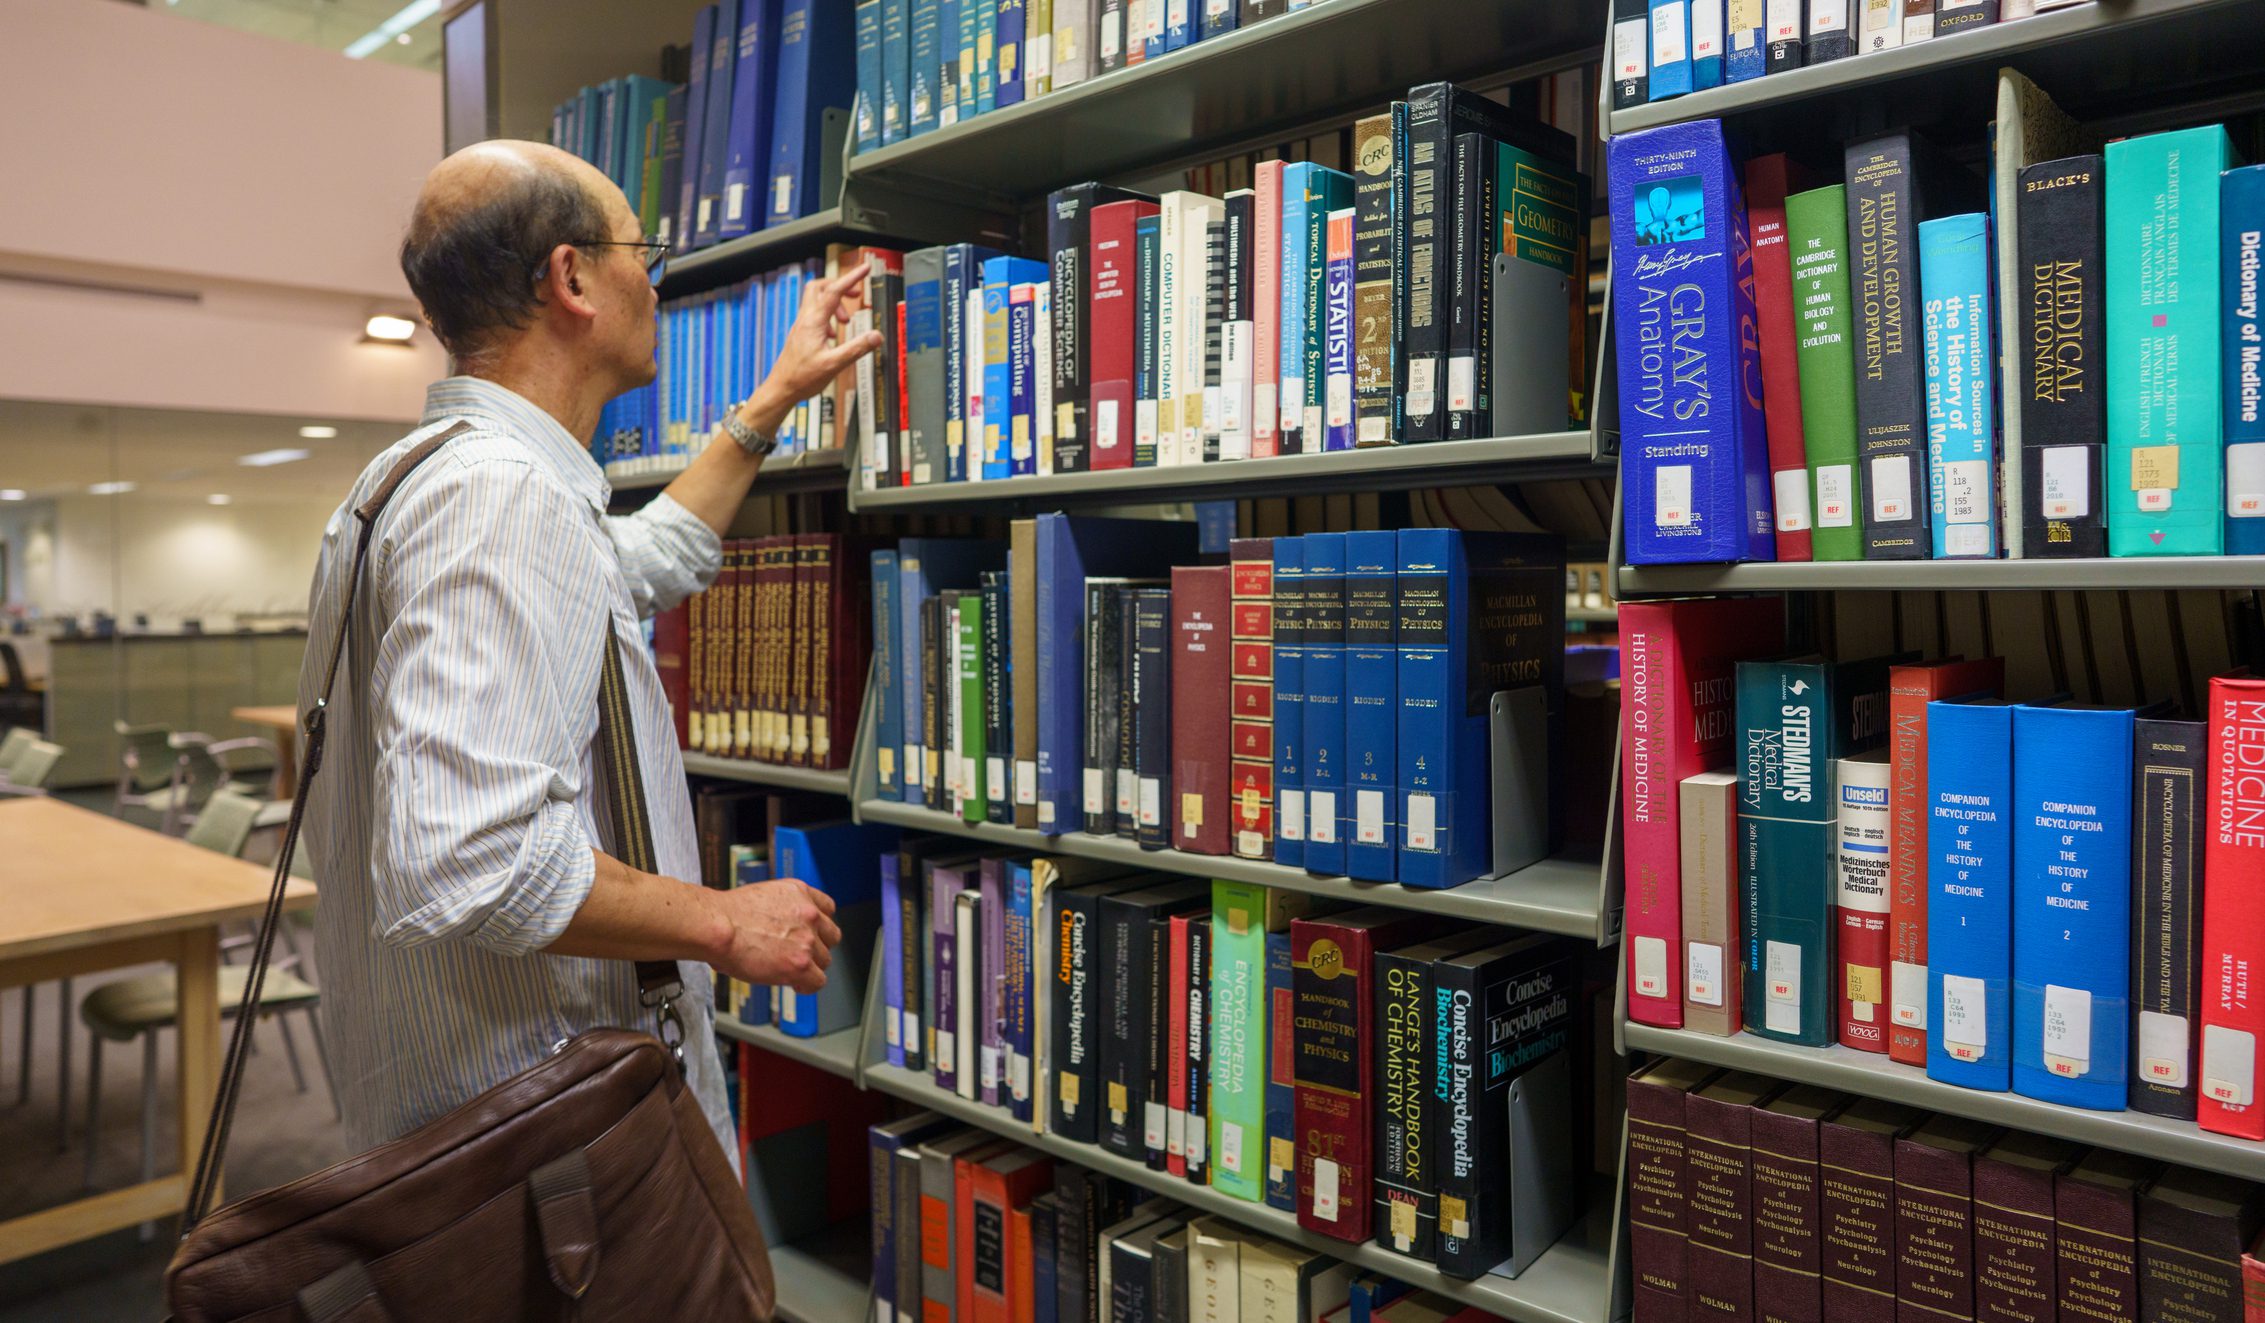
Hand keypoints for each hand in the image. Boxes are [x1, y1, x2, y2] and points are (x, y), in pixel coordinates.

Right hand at [709, 877, 841, 995]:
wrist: (717, 927)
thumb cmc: (725, 914)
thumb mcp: (761, 897)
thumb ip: (781, 910)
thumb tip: (781, 928)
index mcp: (799, 892)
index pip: (827, 908)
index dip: (819, 926)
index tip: (812, 934)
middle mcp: (809, 913)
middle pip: (830, 936)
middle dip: (816, 947)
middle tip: (797, 954)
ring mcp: (808, 939)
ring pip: (824, 960)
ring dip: (809, 967)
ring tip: (788, 970)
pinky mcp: (801, 964)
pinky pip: (818, 981)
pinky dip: (806, 985)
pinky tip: (794, 984)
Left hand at [742, 260, 883, 433]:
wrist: (781, 388)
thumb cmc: (802, 378)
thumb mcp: (834, 365)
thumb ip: (856, 348)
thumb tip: (876, 336)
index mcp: (813, 322)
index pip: (834, 291)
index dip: (851, 277)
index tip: (865, 268)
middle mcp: (805, 319)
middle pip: (820, 287)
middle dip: (840, 285)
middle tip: (856, 293)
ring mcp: (801, 325)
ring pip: (816, 300)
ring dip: (835, 303)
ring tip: (847, 321)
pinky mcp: (801, 333)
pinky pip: (814, 314)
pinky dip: (828, 316)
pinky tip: (834, 334)